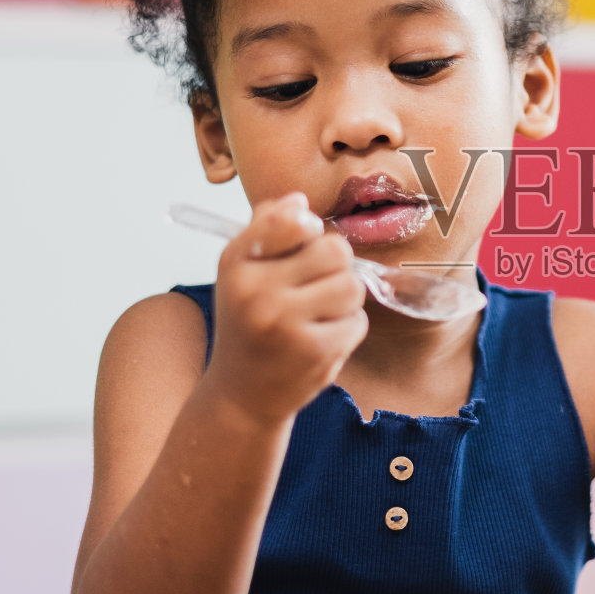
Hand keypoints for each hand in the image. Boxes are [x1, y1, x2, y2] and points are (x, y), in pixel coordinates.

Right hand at [203, 191, 367, 423]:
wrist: (242, 394)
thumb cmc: (248, 322)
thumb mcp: (243, 271)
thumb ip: (268, 229)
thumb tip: (299, 198)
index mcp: (237, 264)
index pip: (290, 219)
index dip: (309, 228)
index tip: (304, 243)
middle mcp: (257, 291)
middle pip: (335, 250)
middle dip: (335, 265)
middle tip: (316, 283)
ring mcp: (286, 324)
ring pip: (351, 286)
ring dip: (344, 299)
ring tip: (319, 312)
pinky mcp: (314, 353)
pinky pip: (357, 322)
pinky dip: (347, 328)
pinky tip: (321, 338)